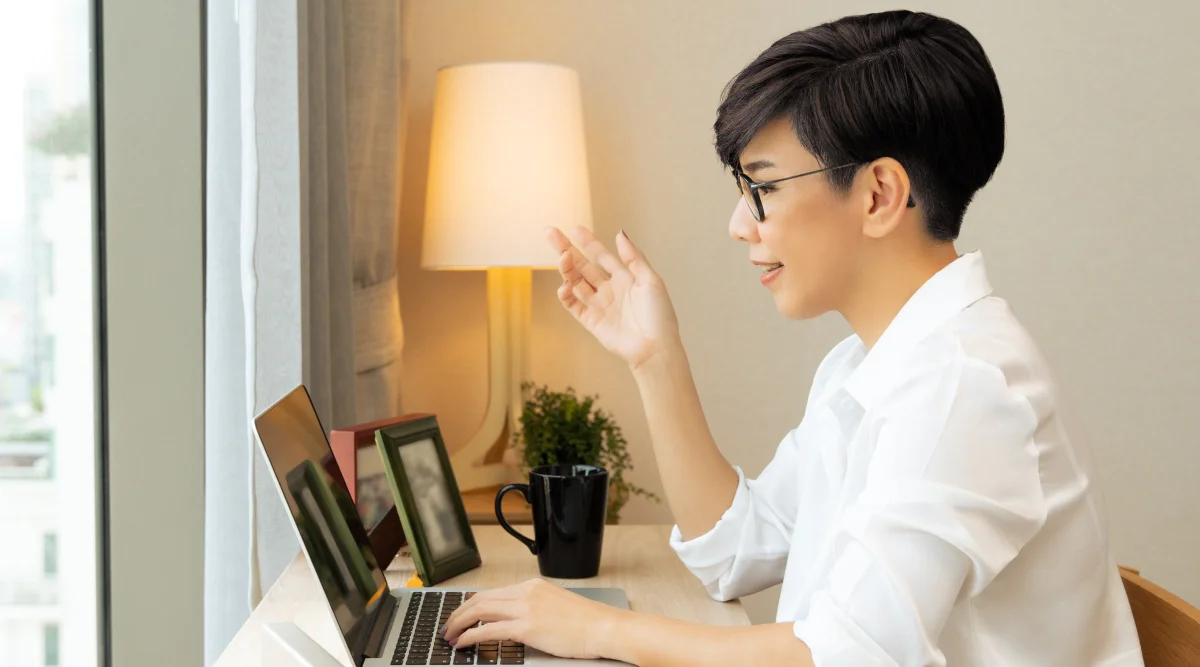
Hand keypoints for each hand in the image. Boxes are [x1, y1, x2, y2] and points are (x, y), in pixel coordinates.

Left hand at [440, 578, 621, 659]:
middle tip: (448, 626)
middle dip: (458, 613)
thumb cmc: (586, 622)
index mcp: (532, 586)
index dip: (470, 604)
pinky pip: (489, 629)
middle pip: (480, 598)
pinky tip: (463, 643)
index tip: (460, 615)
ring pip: (479, 610)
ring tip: (450, 636)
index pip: (492, 592)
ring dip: (459, 623)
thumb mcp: (555, 605)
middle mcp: (526, 592)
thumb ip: (533, 607)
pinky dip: (470, 636)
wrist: (603, 627)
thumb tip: (514, 619)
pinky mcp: (526, 627)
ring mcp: (525, 608)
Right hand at [545, 225, 680, 369]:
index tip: (575, 229)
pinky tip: (564, 285)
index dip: (588, 242)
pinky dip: (566, 295)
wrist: (655, 348)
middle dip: (566, 249)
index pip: (602, 256)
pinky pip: (573, 305)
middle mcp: (609, 290)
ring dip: (566, 269)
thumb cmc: (659, 316)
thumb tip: (619, 233)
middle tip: (550, 232)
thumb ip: (633, 257)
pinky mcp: (591, 321)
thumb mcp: (650, 280)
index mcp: (625, 278)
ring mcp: (599, 305)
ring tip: (562, 257)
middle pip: (583, 266)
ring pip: (576, 282)